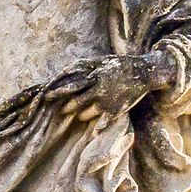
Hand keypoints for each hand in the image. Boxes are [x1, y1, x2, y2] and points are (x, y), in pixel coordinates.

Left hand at [45, 52, 173, 120]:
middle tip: (61, 110)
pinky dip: (95, 127)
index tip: (45, 97)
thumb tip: (65, 69)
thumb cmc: (121, 65)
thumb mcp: (101, 61)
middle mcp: (98, 91)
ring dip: (80, 115)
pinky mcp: (116, 111)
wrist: (145, 73)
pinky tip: (92, 130)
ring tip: (78, 115)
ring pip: (85, 114)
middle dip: (66, 108)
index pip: (71, 87)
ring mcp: (107, 103)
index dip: (57, 93)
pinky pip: (101, 123)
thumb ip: (83, 65)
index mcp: (93, 78)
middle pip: (75, 103)